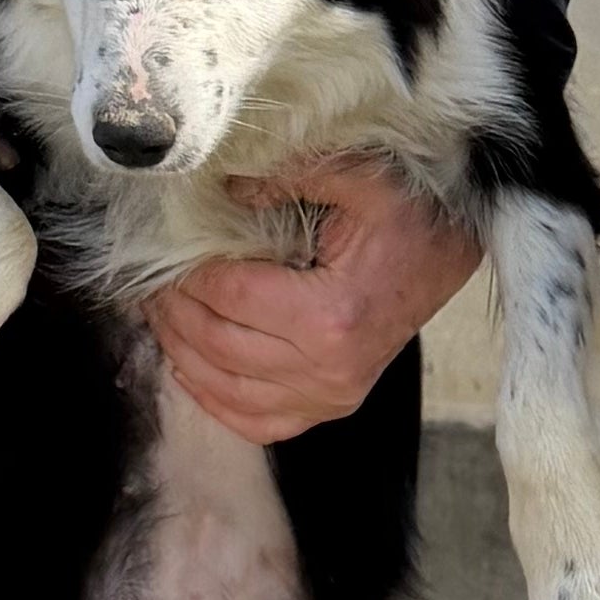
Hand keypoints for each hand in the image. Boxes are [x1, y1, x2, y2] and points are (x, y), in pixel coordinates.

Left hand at [149, 160, 479, 442]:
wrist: (451, 254)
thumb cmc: (408, 214)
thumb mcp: (358, 176)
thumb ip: (288, 175)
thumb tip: (221, 188)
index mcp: (331, 314)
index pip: (229, 297)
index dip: (186, 277)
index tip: (162, 255)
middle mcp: (329, 368)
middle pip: (218, 346)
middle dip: (173, 314)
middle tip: (149, 284)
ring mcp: (332, 396)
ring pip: (228, 389)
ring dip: (182, 355)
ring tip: (160, 318)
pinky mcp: (333, 406)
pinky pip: (258, 424)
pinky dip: (216, 402)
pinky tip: (191, 370)